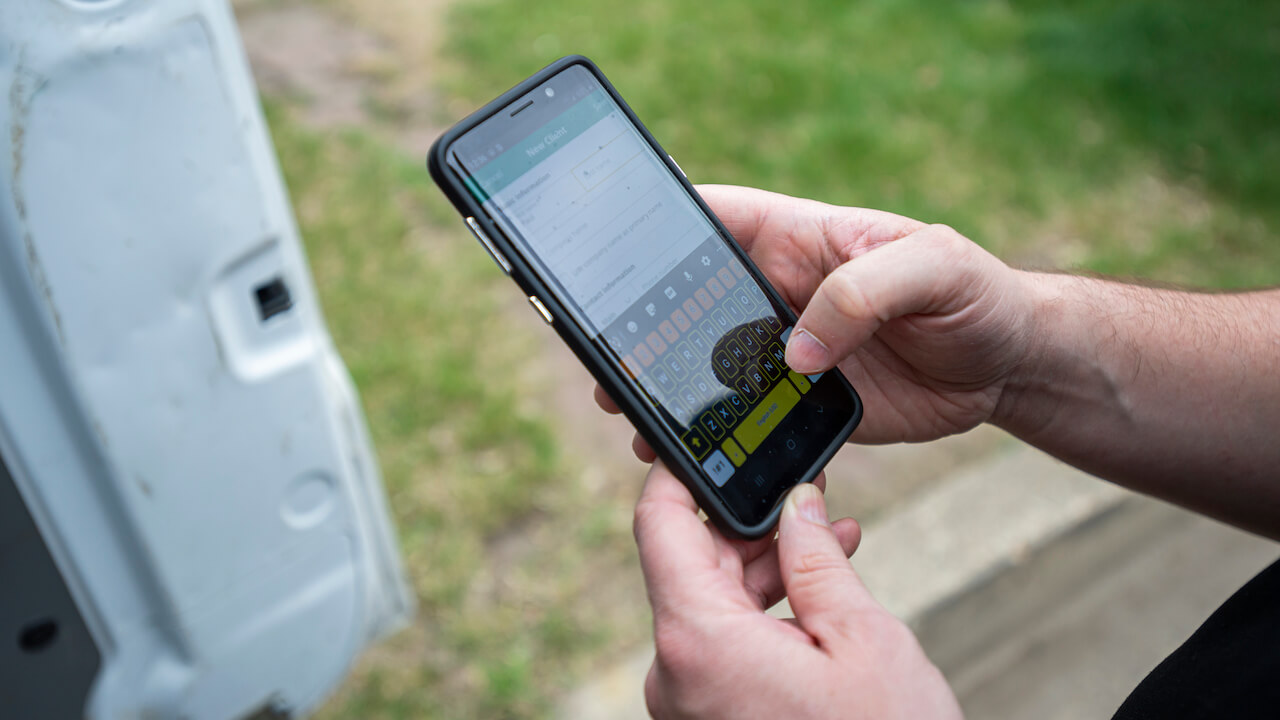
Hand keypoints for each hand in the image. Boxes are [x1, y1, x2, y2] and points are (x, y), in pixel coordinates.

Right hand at [596, 185, 1035, 450]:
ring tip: (637, 421)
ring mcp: (790, 350)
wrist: (1009, 366)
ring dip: (674, 390)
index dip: (661, 230)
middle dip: (647, 329)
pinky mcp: (806, 403)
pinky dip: (722, 435)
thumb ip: (863, 292)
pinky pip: (751, 417)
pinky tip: (695, 455)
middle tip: (611, 367)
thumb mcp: (934, 266)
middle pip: (693, 302)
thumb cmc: (978, 294)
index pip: (714, 220)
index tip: (613, 259)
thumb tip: (795, 350)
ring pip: (711, 365)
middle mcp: (782, 293)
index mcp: (800, 239)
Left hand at [634, 462, 961, 718]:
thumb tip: (796, 501)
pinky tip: (816, 597)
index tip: (705, 442)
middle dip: (746, 524)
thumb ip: (816, 559)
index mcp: (698, 641)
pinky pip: (721, 649)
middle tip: (805, 495)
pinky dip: (760, 617)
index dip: (678, 474)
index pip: (658, 526)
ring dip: (762, 570)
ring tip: (832, 543)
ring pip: (708, 607)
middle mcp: (674, 675)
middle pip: (688, 565)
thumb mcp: (861, 639)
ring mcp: (688, 705)